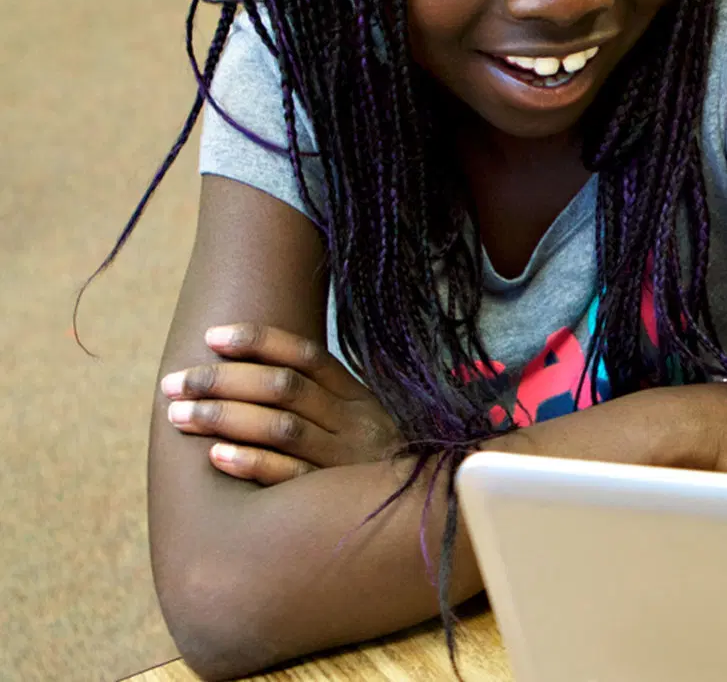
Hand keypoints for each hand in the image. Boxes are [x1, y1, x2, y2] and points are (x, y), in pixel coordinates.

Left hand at [160, 323, 400, 485]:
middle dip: (223, 380)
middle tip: (175, 383)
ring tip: (178, 415)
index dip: (259, 341)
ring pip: (281, 426)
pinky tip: (217, 455)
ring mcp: (346, 462)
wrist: (423, 517)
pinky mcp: (334, 502)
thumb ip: (322, 401)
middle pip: (284, 388)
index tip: (212, 337)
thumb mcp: (361, 426)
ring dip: (224, 416)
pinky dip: (252, 463)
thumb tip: (252, 369)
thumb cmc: (370, 470)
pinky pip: (290, 477)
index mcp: (359, 398)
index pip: (307, 357)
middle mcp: (355, 423)